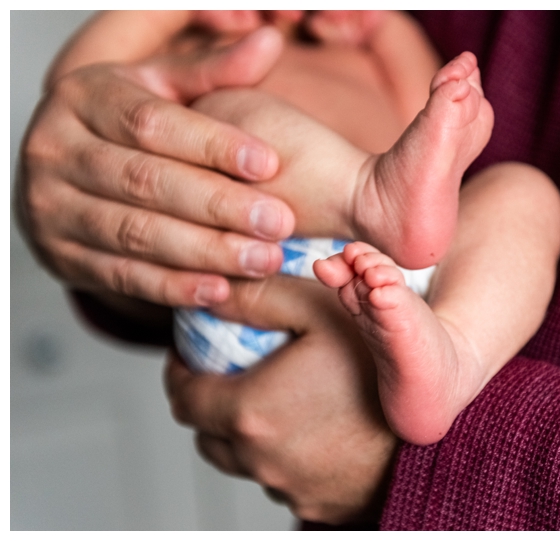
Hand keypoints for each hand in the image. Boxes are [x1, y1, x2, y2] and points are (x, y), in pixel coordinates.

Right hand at [16, 27, 295, 306]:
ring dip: (207, 251)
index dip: (213, 145)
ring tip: (264, 259)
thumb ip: (212, 72)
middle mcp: (56, 150)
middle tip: (279, 223)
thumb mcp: (161, 88)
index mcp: (84, 98)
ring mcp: (51, 208)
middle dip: (220, 206)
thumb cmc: (127, 124)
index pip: (153, 124)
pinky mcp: (61, 257)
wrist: (62, 170)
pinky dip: (173, 286)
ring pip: (137, 234)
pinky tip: (220, 289)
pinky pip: (122, 276)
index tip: (270, 163)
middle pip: (146, 182)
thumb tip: (269, 42)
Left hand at [165, 274, 397, 523]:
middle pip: (207, 436)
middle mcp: (261, 462)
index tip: (189, 355)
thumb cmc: (380, 365)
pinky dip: (282, 457)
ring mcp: (290, 491)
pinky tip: (310, 430)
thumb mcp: (319, 309)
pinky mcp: (318, 508)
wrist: (434, 420)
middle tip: (226, 375)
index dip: (179, 372)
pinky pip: (282, 481)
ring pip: (244, 462)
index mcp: (249, 414)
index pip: (183, 398)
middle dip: (208, 404)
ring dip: (244, 434)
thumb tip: (210, 292)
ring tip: (272, 400)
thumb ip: (258, 297)